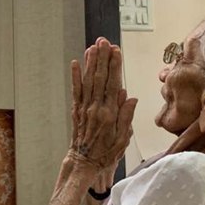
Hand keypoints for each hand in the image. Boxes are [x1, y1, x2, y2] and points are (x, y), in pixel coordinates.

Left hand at [69, 38, 136, 177]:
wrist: (85, 163)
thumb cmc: (107, 153)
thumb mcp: (123, 139)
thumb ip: (126, 117)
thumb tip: (129, 96)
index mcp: (108, 114)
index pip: (112, 84)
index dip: (114, 66)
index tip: (116, 51)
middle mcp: (95, 108)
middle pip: (99, 78)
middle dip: (102, 58)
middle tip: (104, 41)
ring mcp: (84, 108)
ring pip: (87, 81)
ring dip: (90, 63)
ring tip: (93, 46)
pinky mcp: (77, 110)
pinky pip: (76, 90)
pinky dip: (75, 76)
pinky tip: (76, 63)